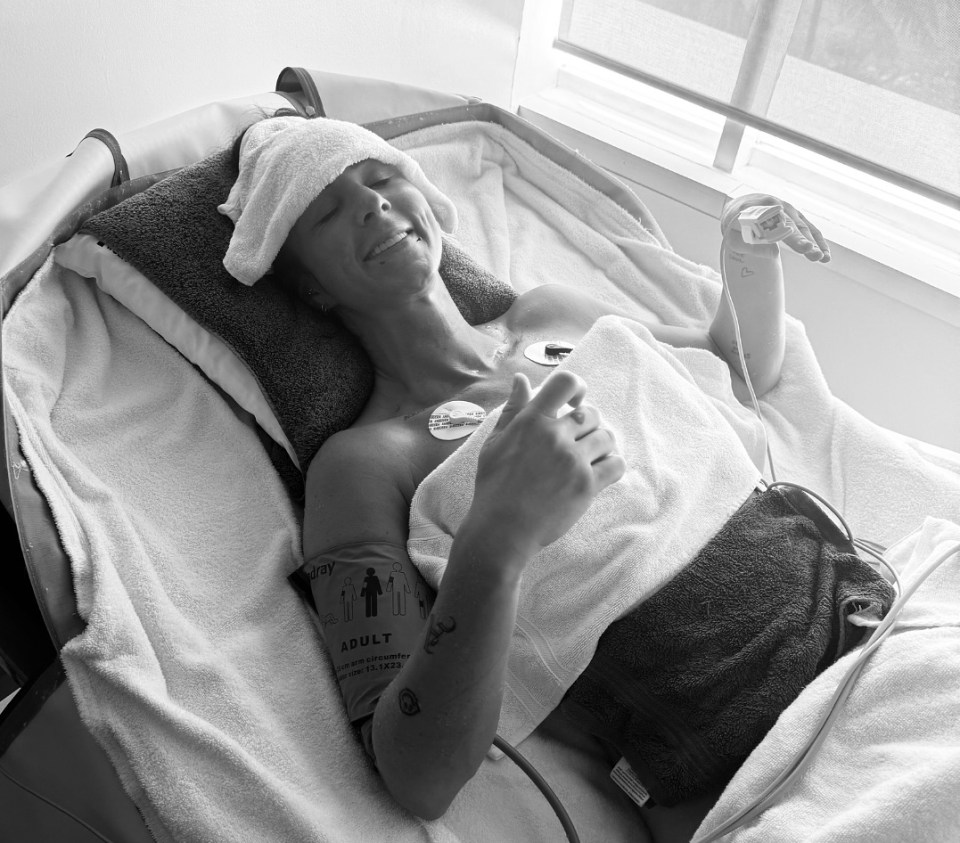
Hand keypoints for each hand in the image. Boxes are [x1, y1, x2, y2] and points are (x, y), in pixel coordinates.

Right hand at [469, 370, 625, 559]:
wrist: (502, 529)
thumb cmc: (494, 486)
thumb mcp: (495, 442)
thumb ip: (513, 409)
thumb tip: (522, 379)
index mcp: (531, 421)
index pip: (566, 383)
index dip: (577, 388)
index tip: (575, 403)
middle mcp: (554, 436)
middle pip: (592, 413)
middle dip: (588, 426)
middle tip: (576, 443)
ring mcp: (573, 460)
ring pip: (607, 437)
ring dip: (601, 446)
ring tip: (587, 459)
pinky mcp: (587, 485)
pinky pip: (616, 464)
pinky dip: (612, 466)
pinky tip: (599, 473)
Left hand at [722, 193, 830, 262]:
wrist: (740, 205)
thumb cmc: (734, 225)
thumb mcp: (732, 238)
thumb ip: (749, 246)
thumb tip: (774, 254)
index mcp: (757, 209)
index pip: (774, 222)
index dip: (786, 233)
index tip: (799, 245)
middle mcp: (775, 205)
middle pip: (792, 224)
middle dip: (802, 240)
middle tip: (812, 253)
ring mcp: (788, 208)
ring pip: (803, 226)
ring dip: (814, 242)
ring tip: (823, 258)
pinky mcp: (795, 214)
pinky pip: (809, 227)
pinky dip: (817, 240)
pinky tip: (825, 254)